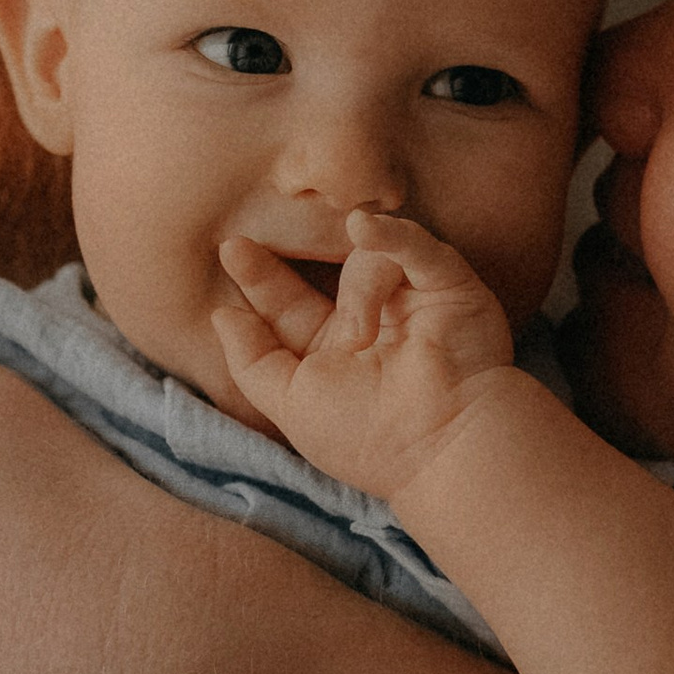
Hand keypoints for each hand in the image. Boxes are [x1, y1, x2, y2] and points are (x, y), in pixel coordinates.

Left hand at [212, 211, 517, 499]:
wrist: (440, 446)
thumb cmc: (366, 437)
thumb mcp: (288, 404)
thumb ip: (251, 361)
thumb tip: (222, 315)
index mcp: (335, 354)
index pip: (290, 306)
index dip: (261, 279)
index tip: (230, 249)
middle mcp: (374, 324)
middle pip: (326, 273)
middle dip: (294, 255)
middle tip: (249, 242)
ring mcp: (413, 303)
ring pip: (367, 260)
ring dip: (360, 291)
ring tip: (366, 334)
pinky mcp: (450, 287)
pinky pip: (418, 246)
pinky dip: (391, 234)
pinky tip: (362, 227)